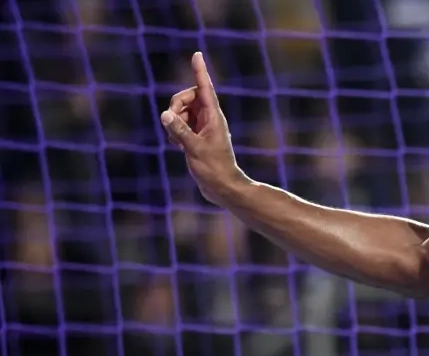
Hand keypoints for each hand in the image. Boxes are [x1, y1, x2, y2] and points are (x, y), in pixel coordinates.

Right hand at [160, 52, 248, 205]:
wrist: (222, 188)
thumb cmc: (213, 169)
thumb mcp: (194, 149)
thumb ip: (179, 131)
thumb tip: (165, 114)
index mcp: (213, 117)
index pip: (205, 88)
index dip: (200, 71)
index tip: (197, 55)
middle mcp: (209, 119)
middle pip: (187, 97)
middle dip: (176, 106)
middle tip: (172, 123)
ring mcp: (203, 127)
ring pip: (182, 111)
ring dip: (174, 122)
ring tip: (177, 142)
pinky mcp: (197, 136)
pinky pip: (181, 124)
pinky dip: (175, 131)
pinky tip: (177, 146)